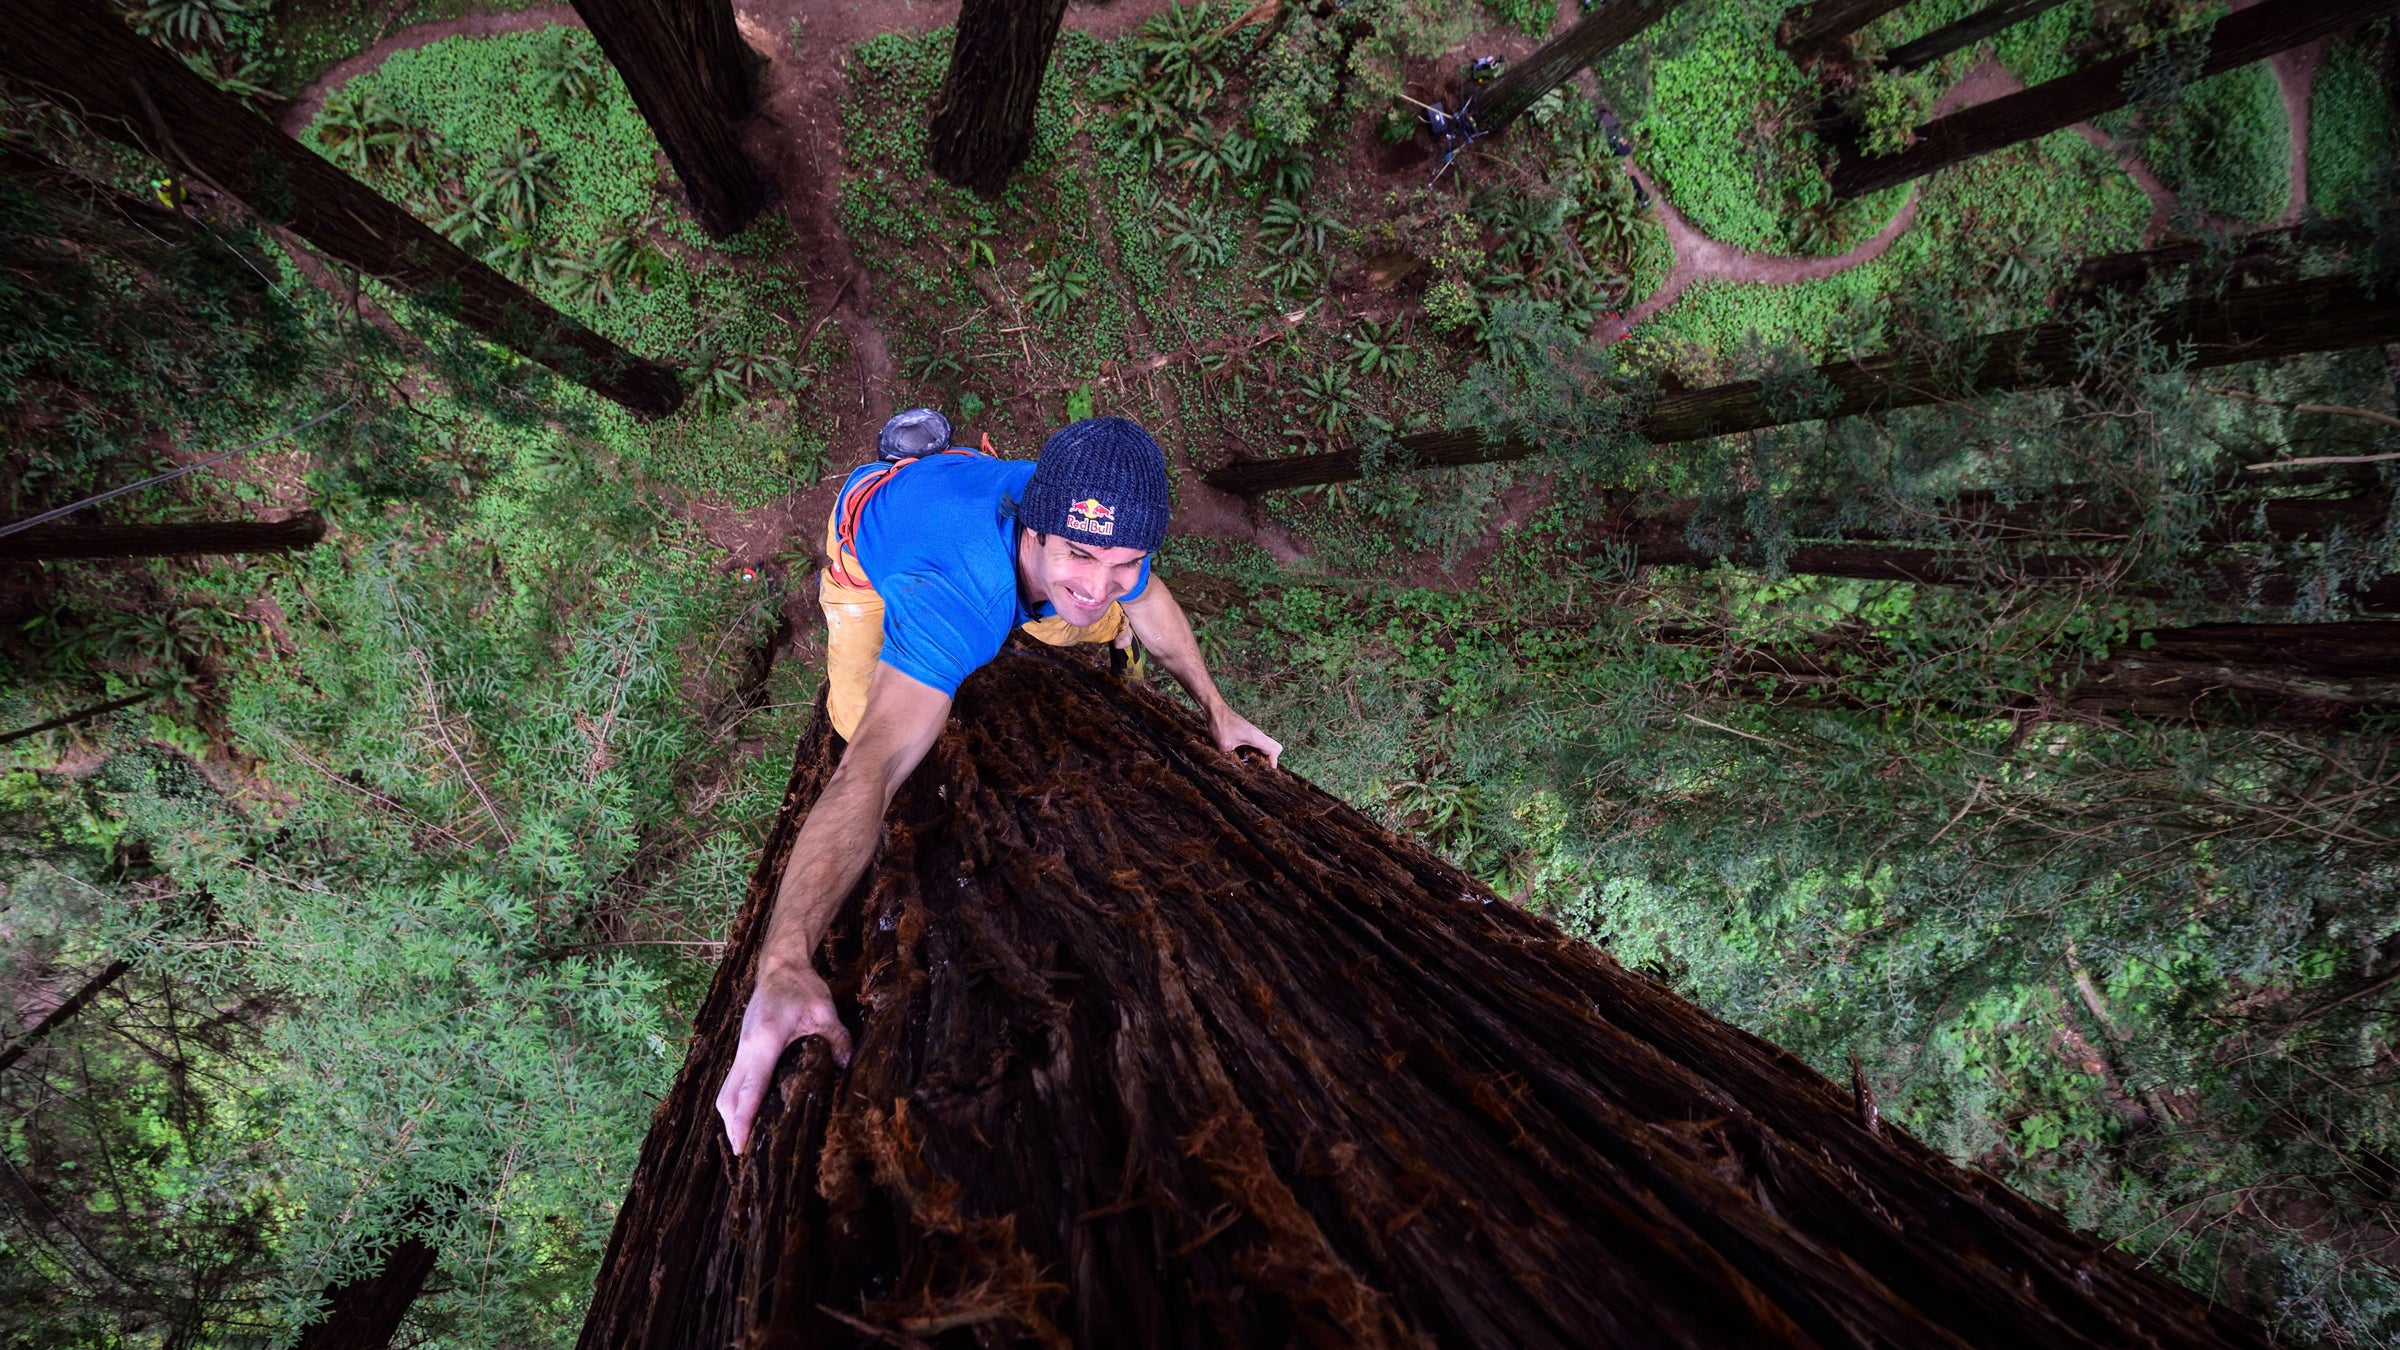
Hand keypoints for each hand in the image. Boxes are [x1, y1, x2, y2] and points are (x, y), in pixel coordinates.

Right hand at [715, 962, 851, 1155]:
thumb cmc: (800, 985)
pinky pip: (733, 1080)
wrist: (779, 964)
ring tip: (744, 1140)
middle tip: (743, 1152)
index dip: (744, 1119)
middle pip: (728, 1096)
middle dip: (732, 1126)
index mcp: (764, 1041)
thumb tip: (847, 1067)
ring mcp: (740, 1047)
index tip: (741, 1145)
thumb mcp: (825, 1010)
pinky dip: (736, 1100)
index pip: (751, 1088)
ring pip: (726, 1090)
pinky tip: (749, 1113)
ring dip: (731, 1116)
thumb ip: (837, 1039)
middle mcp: (746, 1048)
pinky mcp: (742, 1047)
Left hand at [1209, 705, 1281, 767]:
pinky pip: (1258, 745)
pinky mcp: (1248, 734)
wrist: (1216, 710)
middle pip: (1275, 748)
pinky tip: (1244, 758)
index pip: (1274, 751)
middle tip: (1260, 769)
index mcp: (1256, 737)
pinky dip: (1256, 752)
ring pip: (1267, 747)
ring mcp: (1254, 734)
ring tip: (1252, 766)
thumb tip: (1232, 769)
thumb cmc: (1221, 725)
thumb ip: (1230, 759)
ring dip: (1263, 757)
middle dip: (1271, 760)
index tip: (1266, 773)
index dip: (1272, 764)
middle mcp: (1258, 735)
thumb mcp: (1224, 746)